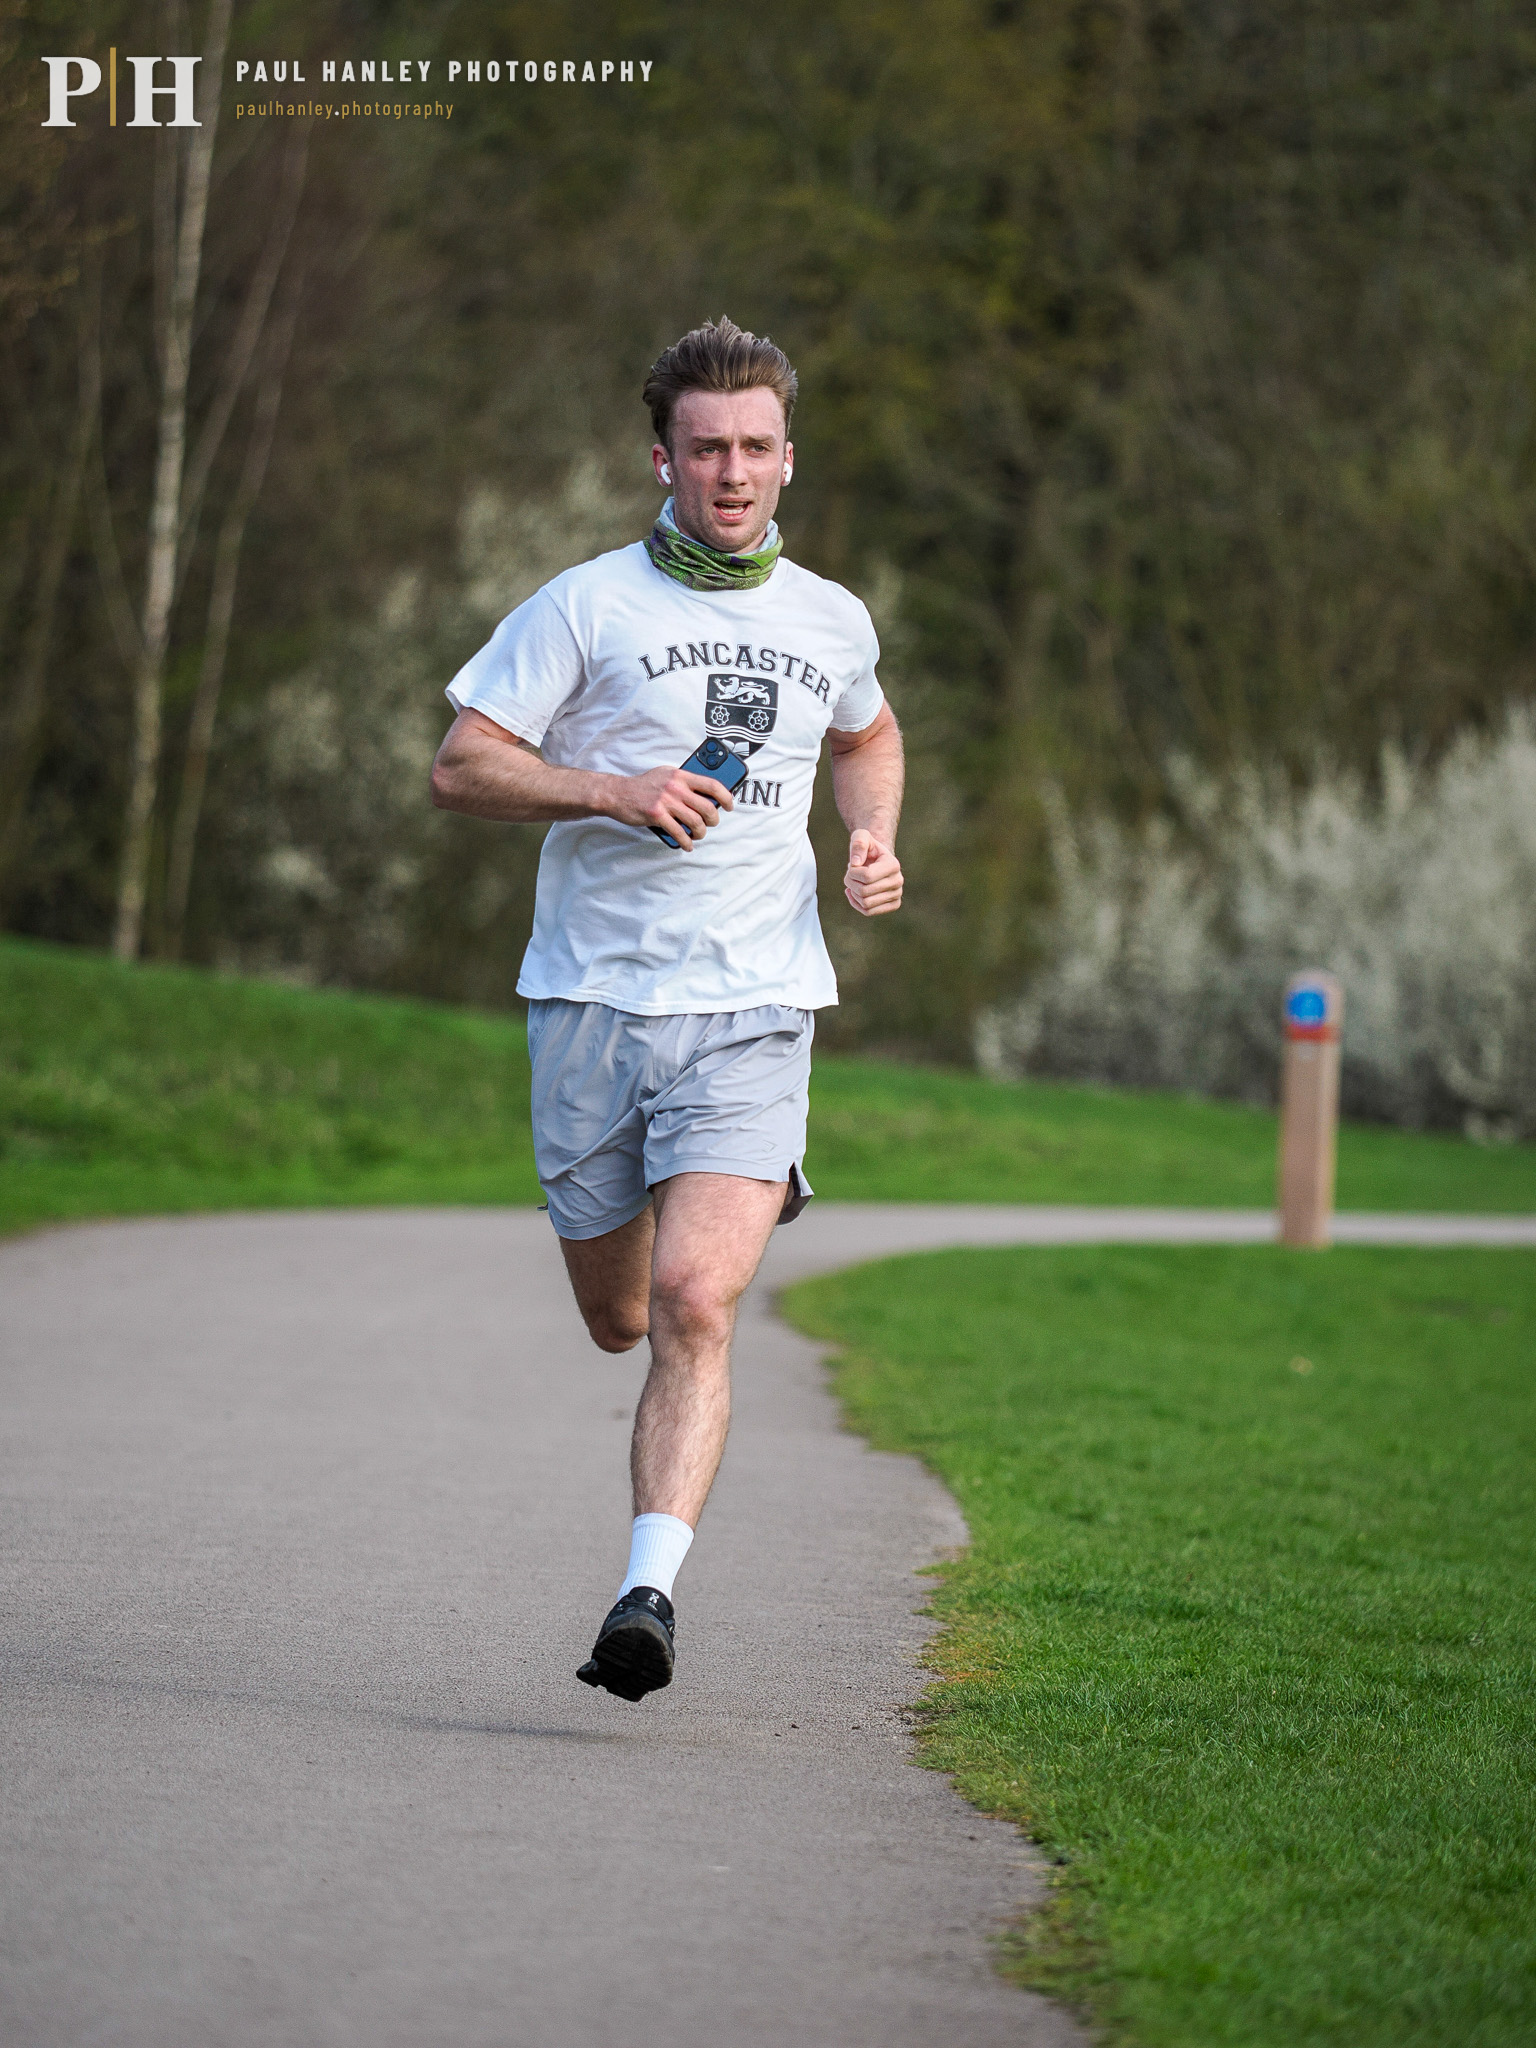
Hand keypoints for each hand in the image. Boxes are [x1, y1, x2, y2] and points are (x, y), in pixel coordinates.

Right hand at [608, 765, 734, 847]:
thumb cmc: (643, 786)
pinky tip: (687, 845)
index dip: (725, 796)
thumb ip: (683, 782)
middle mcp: (675, 787)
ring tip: (697, 835)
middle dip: (714, 819)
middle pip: (706, 807)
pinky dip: (685, 842)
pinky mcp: (657, 815)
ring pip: (695, 822)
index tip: (729, 805)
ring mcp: (666, 801)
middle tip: (712, 823)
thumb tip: (705, 795)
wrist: (617, 793)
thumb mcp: (665, 775)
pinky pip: (679, 832)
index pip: (711, 784)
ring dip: (700, 833)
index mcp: (680, 775)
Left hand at [844, 829, 902, 915]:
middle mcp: (898, 881)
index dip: (852, 873)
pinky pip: (868, 912)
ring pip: (865, 903)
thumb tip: (855, 863)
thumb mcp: (861, 836)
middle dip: (850, 883)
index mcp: (893, 865)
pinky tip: (853, 893)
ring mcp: (897, 894)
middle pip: (864, 891)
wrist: (877, 859)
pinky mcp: (892, 905)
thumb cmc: (868, 847)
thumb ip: (858, 843)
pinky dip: (856, 903)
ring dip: (853, 893)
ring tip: (853, 882)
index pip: (867, 876)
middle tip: (850, 875)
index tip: (851, 865)